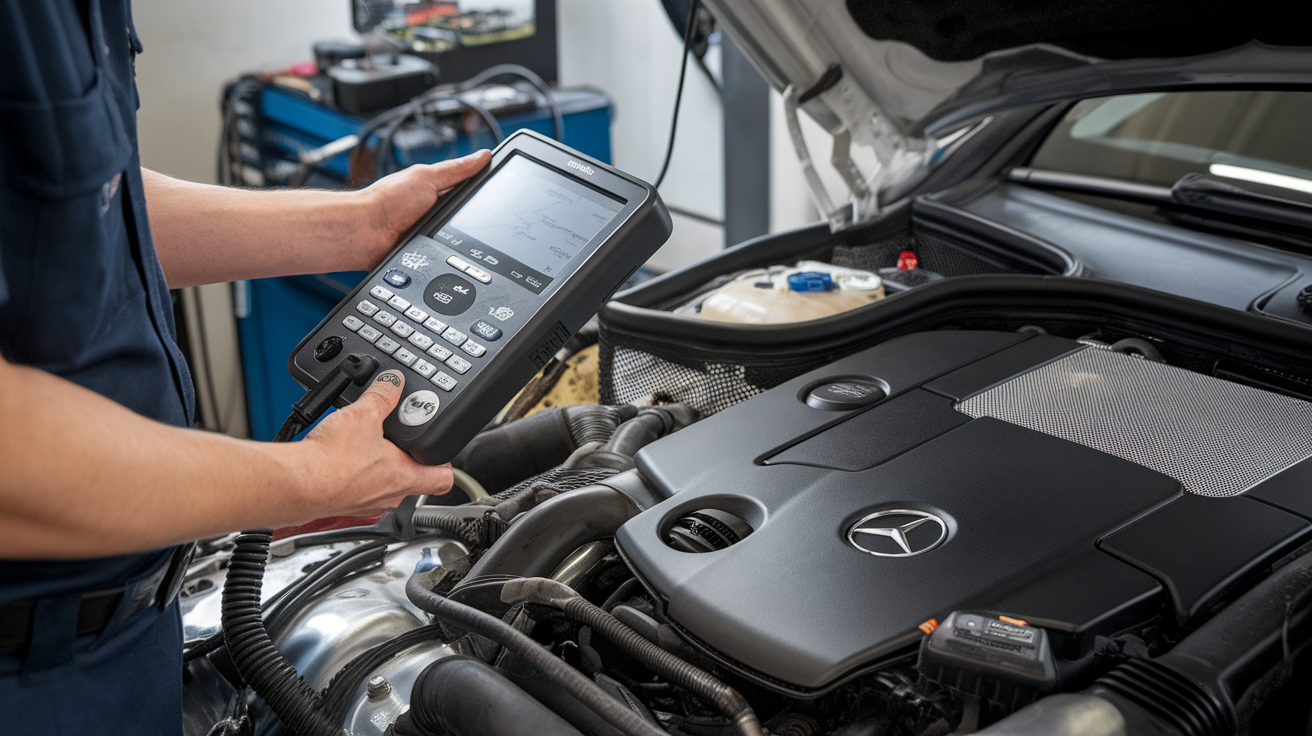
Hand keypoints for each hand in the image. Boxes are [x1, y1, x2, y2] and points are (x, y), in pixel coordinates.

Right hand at [295, 369, 452, 518]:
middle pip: (413, 479)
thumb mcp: (364, 415)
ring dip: (379, 464)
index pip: (444, 478)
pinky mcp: (343, 502)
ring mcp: (366, 503)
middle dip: (408, 457)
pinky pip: (357, 486)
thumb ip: (383, 396)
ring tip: (367, 441)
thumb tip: (393, 383)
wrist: (296, 483)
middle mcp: (389, 496)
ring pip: (384, 484)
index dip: (445, 461)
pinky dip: (354, 471)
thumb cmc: (331, 461)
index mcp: (406, 478)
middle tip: (400, 437)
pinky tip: (342, 454)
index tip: (439, 448)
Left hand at [353, 150, 492, 269]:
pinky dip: (448, 252)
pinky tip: (444, 248)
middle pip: (469, 215)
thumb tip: (483, 155)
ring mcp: (431, 231)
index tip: (499, 190)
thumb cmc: (386, 201)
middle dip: (474, 217)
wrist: (366, 233)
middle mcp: (434, 210)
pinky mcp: (427, 251)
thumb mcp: (426, 177)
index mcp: (436, 189)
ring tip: (451, 233)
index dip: (483, 190)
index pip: (469, 188)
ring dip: (460, 237)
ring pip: (461, 238)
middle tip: (473, 216)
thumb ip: (456, 169)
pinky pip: (447, 252)